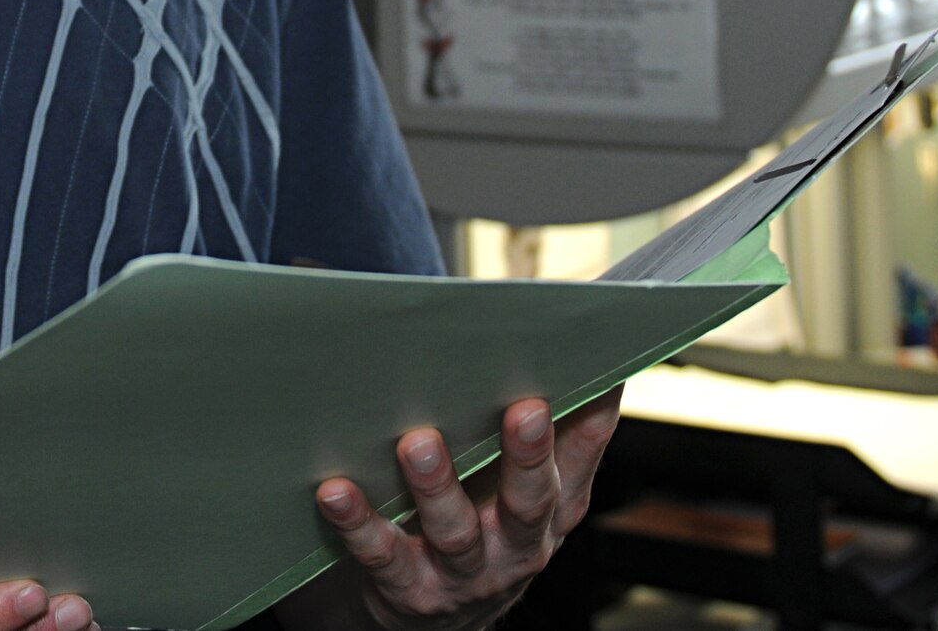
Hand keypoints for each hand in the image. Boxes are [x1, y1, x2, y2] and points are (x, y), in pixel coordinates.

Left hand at [304, 387, 621, 630]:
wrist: (440, 617)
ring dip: (437, 486)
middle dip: (529, 457)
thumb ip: (546, 430)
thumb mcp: (530, 488)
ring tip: (420, 443)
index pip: (581, 458)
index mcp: (554, 508)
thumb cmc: (485, 521)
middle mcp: (517, 545)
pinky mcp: (409, 589)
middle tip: (525, 410)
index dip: (594, 419)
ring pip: (454, 531)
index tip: (599, 373)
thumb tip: (558, 335)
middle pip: (530, 502)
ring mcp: (464, 571)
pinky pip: (382, 555)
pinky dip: (359, 523)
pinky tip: (337, 491)